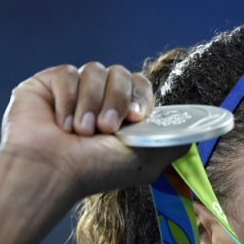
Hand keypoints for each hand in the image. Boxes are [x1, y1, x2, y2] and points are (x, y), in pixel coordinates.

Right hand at [0, 63, 188, 243]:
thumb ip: (173, 142)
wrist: (51, 173)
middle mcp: (99, 100)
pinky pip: (67, 73)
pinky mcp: (48, 84)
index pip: (141, 86)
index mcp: (122, 116)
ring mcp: (74, 91)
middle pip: (121, 74)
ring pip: (94, 70)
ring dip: (90, 104)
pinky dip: (67, 100)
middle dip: (117, 101)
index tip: (137, 118)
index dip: (141, 97)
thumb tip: (195, 130)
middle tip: (106, 129)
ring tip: (81, 132)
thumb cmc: (94, 172)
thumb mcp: (146, 161)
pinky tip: (61, 124)